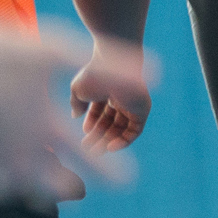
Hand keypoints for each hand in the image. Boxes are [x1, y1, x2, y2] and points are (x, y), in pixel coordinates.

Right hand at [0, 7, 137, 207]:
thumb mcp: (54, 51)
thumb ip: (107, 66)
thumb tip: (152, 75)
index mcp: (46, 129)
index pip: (90, 161)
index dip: (112, 173)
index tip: (125, 180)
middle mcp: (19, 153)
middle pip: (51, 187)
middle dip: (63, 184)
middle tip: (71, 184)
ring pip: (12, 190)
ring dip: (21, 182)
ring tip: (24, 170)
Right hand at [70, 38, 153, 152]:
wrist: (113, 66)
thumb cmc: (94, 74)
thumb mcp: (78, 90)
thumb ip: (77, 103)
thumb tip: (75, 116)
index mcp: (106, 91)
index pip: (100, 112)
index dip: (92, 124)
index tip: (83, 134)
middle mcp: (121, 98)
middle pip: (111, 123)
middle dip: (99, 136)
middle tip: (87, 149)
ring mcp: (133, 105)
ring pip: (122, 128)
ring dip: (109, 141)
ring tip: (96, 151)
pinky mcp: (143, 110)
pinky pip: (135, 130)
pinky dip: (124, 140)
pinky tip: (110, 147)